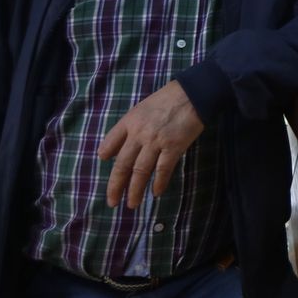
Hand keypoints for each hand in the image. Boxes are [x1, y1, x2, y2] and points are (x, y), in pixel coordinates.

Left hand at [99, 80, 205, 208]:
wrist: (193, 93)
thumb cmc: (168, 99)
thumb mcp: (142, 108)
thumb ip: (128, 127)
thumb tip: (112, 150)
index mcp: (130, 121)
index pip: (111, 141)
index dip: (106, 154)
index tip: (104, 165)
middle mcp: (139, 134)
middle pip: (123, 164)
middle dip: (116, 186)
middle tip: (112, 202)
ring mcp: (156, 141)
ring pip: (140, 171)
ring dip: (135, 190)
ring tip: (132, 204)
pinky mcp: (174, 147)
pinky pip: (163, 169)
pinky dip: (159, 182)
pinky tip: (155, 192)